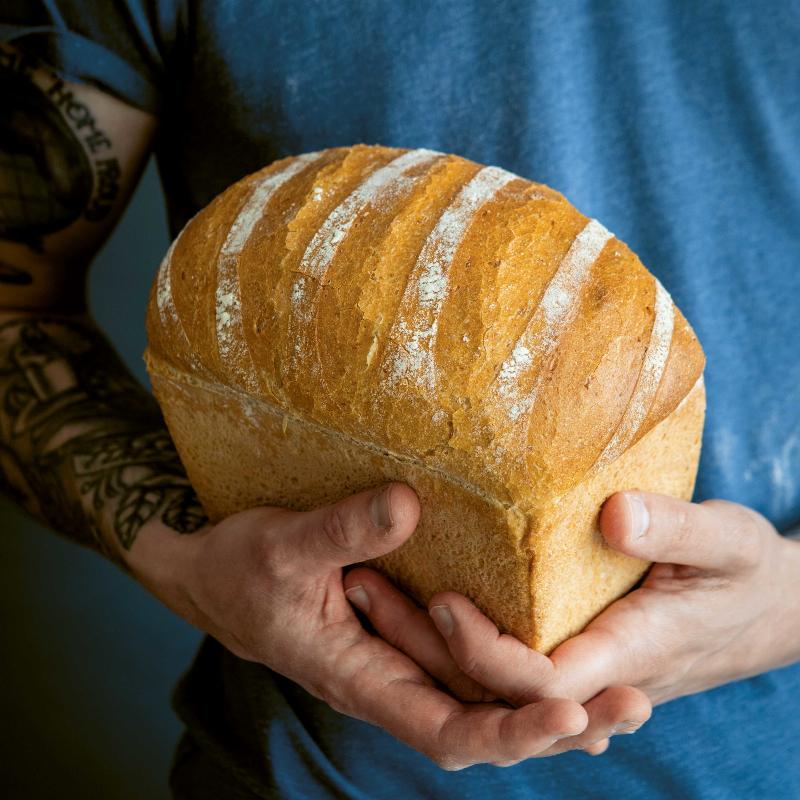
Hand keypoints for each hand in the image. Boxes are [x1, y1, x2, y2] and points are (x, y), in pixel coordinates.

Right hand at [138, 481, 633, 769]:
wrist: (210, 574)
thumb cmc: (238, 568)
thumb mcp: (283, 545)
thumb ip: (343, 529)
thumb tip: (411, 505)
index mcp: (360, 677)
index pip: (447, 729)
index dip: (508, 730)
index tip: (568, 711)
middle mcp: (390, 679)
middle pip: (484, 726)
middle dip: (556, 725)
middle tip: (633, 702)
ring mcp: (400, 658)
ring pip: (482, 700)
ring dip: (549, 705)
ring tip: (624, 692)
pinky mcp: (405, 632)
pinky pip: (468, 665)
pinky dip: (517, 673)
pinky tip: (560, 656)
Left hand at [349, 492, 799, 755]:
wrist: (765, 610)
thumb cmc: (749, 575)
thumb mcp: (727, 541)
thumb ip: (674, 530)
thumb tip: (613, 514)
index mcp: (627, 653)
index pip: (539, 680)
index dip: (486, 652)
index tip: (443, 600)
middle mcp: (591, 670)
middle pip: (494, 685)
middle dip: (427, 648)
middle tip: (366, 585)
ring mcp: (578, 664)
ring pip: (490, 675)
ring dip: (428, 642)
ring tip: (370, 583)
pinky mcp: (573, 646)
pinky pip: (505, 655)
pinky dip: (458, 635)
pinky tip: (419, 591)